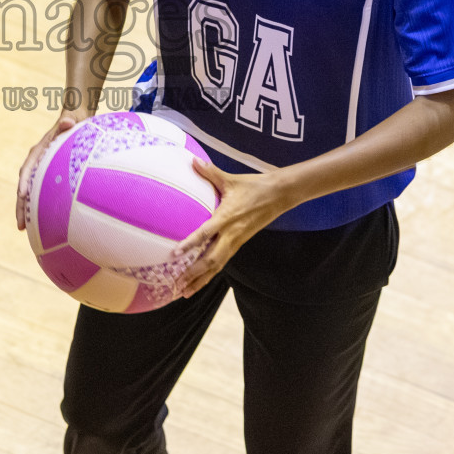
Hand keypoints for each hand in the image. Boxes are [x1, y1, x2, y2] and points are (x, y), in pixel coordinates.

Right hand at [15, 113, 78, 229]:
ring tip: (25, 229)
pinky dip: (38, 207)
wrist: (73, 120)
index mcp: (39, 151)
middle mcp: (36, 162)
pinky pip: (40, 193)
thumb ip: (68, 121)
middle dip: (20, 205)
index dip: (24, 182)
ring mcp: (41, 170)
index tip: (21, 195)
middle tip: (20, 225)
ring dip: (26, 210)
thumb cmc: (73, 120)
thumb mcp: (71, 119)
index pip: (28, 168)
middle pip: (24, 186)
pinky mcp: (48, 176)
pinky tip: (42, 223)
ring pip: (30, 193)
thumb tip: (68, 122)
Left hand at [171, 161, 289, 299]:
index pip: (205, 234)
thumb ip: (210, 172)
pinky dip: (209, 274)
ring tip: (183, 292)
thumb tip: (192, 160)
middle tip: (176, 286)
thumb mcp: (231, 179)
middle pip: (210, 261)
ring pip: (216, 266)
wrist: (279, 195)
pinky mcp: (239, 244)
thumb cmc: (254, 186)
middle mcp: (231, 234)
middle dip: (193, 275)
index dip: (190, 244)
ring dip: (200, 280)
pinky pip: (222, 262)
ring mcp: (236, 242)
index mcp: (226, 218)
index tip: (174, 254)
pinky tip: (198, 281)